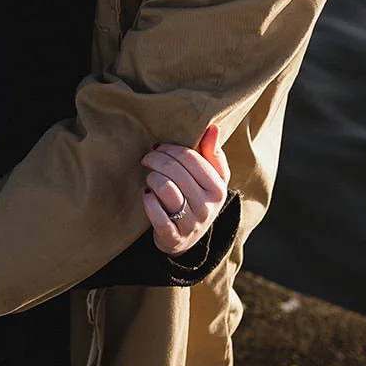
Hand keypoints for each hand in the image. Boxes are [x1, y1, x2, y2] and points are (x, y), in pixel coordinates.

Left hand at [141, 124, 230, 254]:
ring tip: (150, 179)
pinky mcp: (174, 237)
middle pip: (174, 171)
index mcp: (218, 188)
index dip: (169, 148)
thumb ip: (212, 153)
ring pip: (165, 188)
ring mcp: (191, 223)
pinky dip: (148, 201)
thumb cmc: (198, 198)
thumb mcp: (211, 178)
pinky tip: (147, 196)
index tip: (158, 147)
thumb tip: (213, 127)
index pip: (190, 157)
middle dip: (155, 159)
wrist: (188, 238)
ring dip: (152, 179)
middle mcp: (208, 207)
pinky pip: (156, 214)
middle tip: (147, 159)